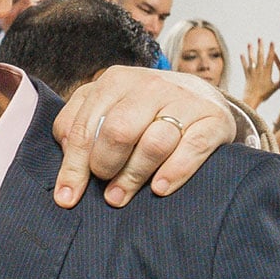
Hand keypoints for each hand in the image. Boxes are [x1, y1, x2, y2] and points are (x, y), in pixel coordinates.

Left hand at [52, 66, 236, 208]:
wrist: (201, 98)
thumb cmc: (141, 112)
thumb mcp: (105, 109)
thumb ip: (78, 129)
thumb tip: (65, 165)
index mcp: (115, 81)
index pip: (84, 128)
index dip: (73, 167)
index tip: (66, 197)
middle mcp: (150, 85)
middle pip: (118, 132)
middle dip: (104, 166)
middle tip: (104, 188)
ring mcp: (184, 100)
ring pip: (153, 144)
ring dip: (133, 177)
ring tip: (120, 196)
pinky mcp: (213, 119)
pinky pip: (192, 148)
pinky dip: (174, 172)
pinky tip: (159, 188)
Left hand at [239, 40, 279, 106]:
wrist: (252, 98)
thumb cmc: (265, 94)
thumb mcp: (275, 87)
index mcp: (267, 71)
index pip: (270, 58)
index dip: (271, 49)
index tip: (272, 42)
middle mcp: (259, 70)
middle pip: (260, 55)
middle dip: (260, 46)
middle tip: (260, 38)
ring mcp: (252, 71)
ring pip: (251, 58)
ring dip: (250, 50)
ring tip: (249, 43)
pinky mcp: (247, 74)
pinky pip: (245, 65)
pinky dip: (243, 59)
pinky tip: (241, 54)